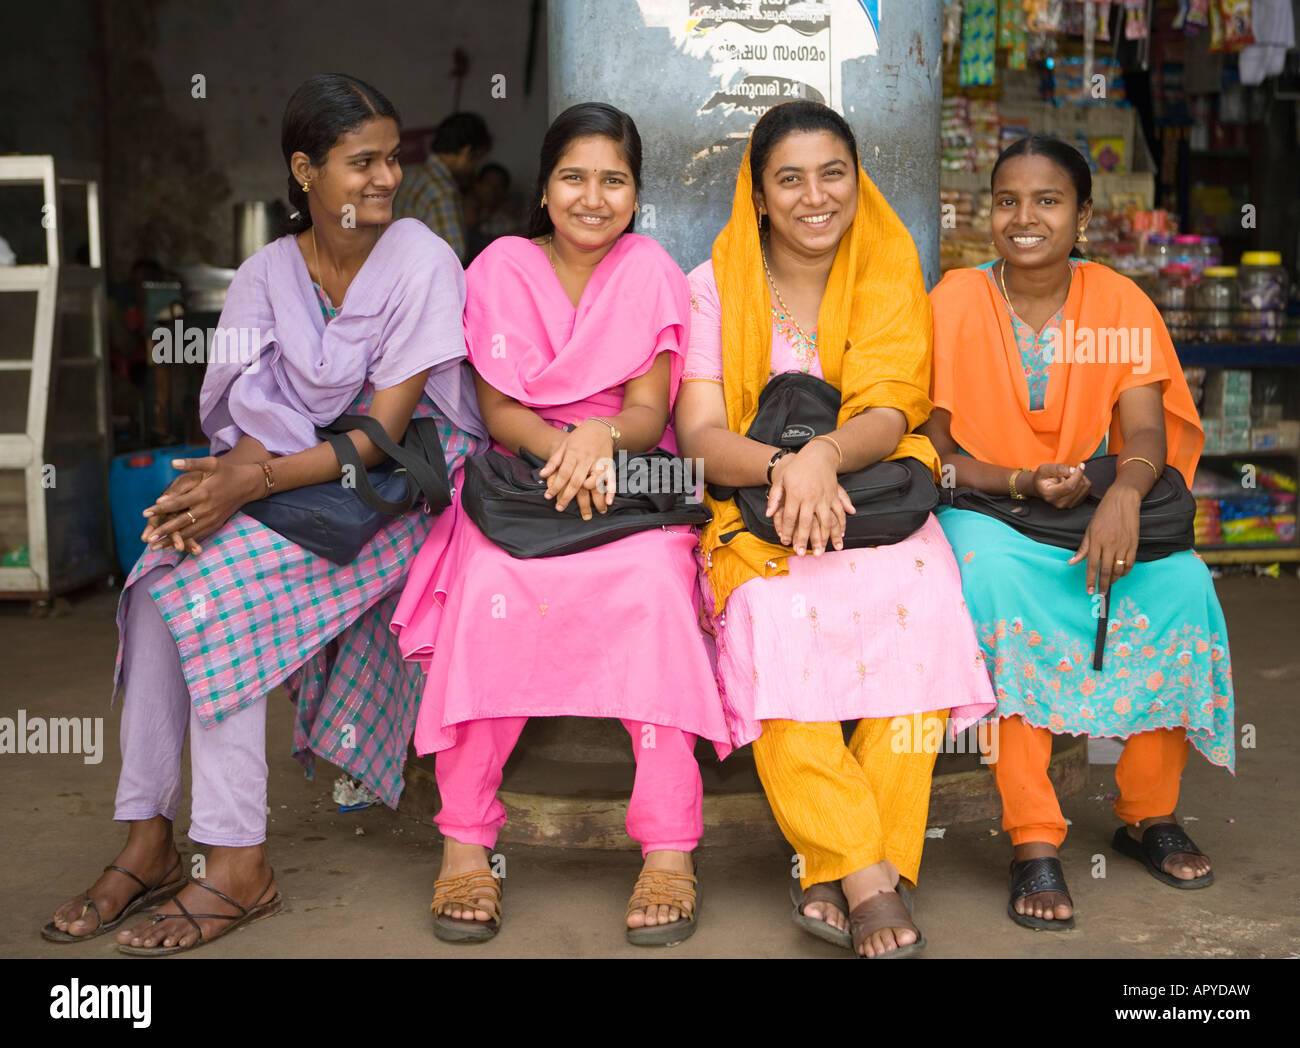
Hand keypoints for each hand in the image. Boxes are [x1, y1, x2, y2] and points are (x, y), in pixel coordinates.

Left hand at [142, 457, 261, 551]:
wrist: (248, 484)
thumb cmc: (227, 472)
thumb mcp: (211, 463)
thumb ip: (191, 463)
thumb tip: (172, 462)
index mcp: (203, 493)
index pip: (178, 502)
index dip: (161, 508)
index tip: (145, 513)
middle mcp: (207, 509)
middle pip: (182, 522)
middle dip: (164, 531)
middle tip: (148, 539)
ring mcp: (212, 518)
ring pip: (189, 532)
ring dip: (172, 540)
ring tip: (155, 547)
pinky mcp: (216, 524)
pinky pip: (198, 535)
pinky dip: (185, 541)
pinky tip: (173, 546)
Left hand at [538, 421, 613, 519]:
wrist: (600, 427)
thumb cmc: (579, 437)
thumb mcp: (564, 445)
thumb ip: (554, 461)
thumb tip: (542, 475)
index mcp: (573, 454)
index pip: (563, 473)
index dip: (555, 486)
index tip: (548, 497)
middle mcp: (586, 459)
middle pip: (576, 481)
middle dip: (567, 496)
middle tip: (560, 508)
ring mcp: (599, 462)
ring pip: (594, 482)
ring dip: (591, 498)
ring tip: (586, 512)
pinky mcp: (609, 464)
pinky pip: (611, 479)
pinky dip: (611, 491)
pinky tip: (608, 502)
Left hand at [766, 441, 854, 555]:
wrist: (818, 455)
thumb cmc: (797, 468)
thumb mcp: (781, 480)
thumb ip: (774, 497)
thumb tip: (769, 514)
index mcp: (796, 494)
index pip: (790, 517)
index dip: (787, 531)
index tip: (786, 543)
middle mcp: (811, 497)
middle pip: (807, 523)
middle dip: (803, 540)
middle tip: (801, 554)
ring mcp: (824, 497)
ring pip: (825, 522)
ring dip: (824, 538)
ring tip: (821, 551)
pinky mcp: (834, 496)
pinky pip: (838, 514)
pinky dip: (841, 526)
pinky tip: (839, 537)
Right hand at [1032, 462, 1090, 508]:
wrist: (1040, 488)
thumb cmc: (1041, 478)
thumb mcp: (1044, 469)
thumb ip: (1058, 468)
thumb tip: (1073, 470)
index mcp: (1050, 495)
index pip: (1070, 486)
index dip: (1078, 474)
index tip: (1081, 465)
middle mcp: (1060, 503)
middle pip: (1079, 487)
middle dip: (1078, 475)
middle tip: (1070, 471)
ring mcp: (1068, 505)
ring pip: (1085, 488)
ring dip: (1081, 478)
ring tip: (1070, 477)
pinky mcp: (1075, 504)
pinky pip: (1087, 491)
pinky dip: (1083, 483)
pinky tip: (1074, 481)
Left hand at [1068, 486, 1139, 595]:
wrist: (1123, 501)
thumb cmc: (1103, 514)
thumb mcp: (1089, 529)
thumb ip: (1083, 548)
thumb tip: (1071, 562)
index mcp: (1096, 541)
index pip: (1091, 565)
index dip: (1090, 580)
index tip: (1089, 591)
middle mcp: (1110, 545)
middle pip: (1106, 570)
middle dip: (1103, 584)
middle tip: (1101, 593)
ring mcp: (1123, 545)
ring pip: (1119, 569)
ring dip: (1114, 579)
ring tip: (1109, 583)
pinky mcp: (1133, 544)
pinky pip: (1130, 563)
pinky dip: (1125, 571)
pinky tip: (1121, 574)